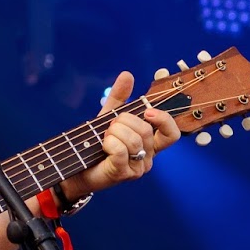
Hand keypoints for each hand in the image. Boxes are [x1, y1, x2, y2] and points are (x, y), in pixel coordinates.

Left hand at [62, 71, 179, 197]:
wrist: (76, 166)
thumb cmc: (95, 145)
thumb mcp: (108, 117)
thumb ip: (119, 97)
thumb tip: (127, 75)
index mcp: (150, 143)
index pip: (172, 134)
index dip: (164, 119)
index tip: (147, 111)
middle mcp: (148, 156)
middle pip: (146, 130)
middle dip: (123, 121)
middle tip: (109, 127)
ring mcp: (137, 168)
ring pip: (133, 140)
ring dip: (113, 132)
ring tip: (103, 137)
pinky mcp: (123, 174)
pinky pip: (120, 151)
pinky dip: (108, 143)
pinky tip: (102, 147)